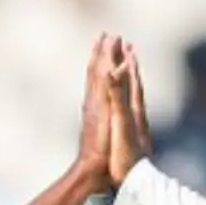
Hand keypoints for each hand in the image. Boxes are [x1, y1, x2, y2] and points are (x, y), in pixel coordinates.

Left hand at [78, 33, 123, 176]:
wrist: (91, 168)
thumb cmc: (105, 146)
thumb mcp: (111, 116)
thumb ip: (112, 90)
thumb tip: (112, 68)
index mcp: (99, 98)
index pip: (104, 68)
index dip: (109, 52)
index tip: (114, 35)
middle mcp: (93, 100)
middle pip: (96, 70)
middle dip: (102, 52)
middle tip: (106, 36)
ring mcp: (91, 110)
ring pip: (93, 81)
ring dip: (97, 64)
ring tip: (100, 53)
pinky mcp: (91, 119)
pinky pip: (93, 93)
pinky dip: (96, 82)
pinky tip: (97, 85)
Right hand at [107, 43, 151, 186]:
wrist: (137, 186)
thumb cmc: (126, 158)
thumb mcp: (120, 125)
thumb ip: (117, 99)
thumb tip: (115, 72)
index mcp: (134, 113)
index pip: (131, 82)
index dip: (127, 63)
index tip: (124, 44)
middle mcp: (138, 118)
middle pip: (135, 87)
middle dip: (131, 68)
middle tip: (129, 49)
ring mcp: (138, 130)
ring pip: (135, 100)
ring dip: (131, 84)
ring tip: (129, 73)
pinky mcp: (136, 141)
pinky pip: (132, 115)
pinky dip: (128, 104)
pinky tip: (128, 109)